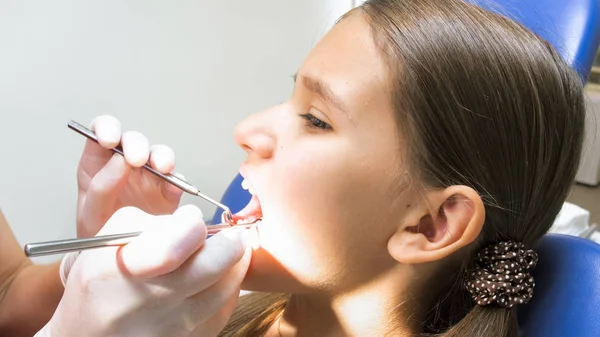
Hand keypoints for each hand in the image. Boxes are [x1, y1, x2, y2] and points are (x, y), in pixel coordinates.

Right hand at [38, 205, 251, 336]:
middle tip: (229, 235)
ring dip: (233, 264)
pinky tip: (212, 280)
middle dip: (230, 242)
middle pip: (213, 266)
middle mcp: (150, 302)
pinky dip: (225, 289)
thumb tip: (196, 222)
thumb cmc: (101, 281)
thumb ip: (155, 221)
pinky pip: (223, 309)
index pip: (173, 246)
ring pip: (227, 287)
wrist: (89, 332)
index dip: (193, 224)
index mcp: (124, 269)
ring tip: (222, 254)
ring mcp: (171, 327)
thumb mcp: (110, 238)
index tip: (192, 220)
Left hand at [76, 115, 182, 237]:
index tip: (109, 140)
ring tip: (162, 168)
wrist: (118, 262)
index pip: (101, 131)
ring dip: (162, 157)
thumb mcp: (90, 213)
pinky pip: (178, 180)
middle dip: (137, 145)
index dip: (107, 128)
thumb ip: (100, 187)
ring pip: (159, 154)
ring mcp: (150, 177)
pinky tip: (174, 190)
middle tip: (137, 159)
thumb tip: (120, 162)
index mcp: (99, 163)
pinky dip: (179, 182)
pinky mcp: (169, 192)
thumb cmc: (99, 233)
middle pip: (134, 140)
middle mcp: (126, 164)